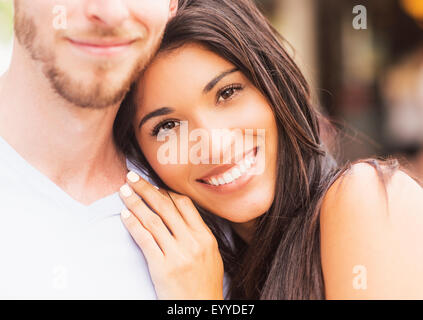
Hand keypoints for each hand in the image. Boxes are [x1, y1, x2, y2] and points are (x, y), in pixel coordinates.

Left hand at [119, 171, 223, 299]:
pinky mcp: (162, 267)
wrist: (200, 309)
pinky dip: (133, 225)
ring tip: (124, 191)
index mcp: (205, 237)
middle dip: (146, 189)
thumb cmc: (205, 283)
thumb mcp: (211, 255)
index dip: (166, 191)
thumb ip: (197, 234)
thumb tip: (179, 214)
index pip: (184, 204)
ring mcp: (177, 254)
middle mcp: (192, 242)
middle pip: (166, 207)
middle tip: (132, 177)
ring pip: (153, 220)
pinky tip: (125, 215)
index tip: (153, 185)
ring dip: (136, 203)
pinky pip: (145, 240)